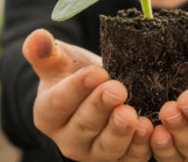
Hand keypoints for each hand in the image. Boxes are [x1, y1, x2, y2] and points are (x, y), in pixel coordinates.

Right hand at [23, 29, 152, 161]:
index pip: (59, 103)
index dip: (77, 88)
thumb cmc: (76, 74)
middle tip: (117, 89)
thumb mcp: (60, 60)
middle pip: (83, 127)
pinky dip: (140, 146)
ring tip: (132, 115)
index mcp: (48, 114)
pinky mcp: (119, 159)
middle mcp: (68, 139)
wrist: (99, 92)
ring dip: (120, 132)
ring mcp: (94, 152)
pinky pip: (129, 158)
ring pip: (106, 148)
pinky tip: (149, 129)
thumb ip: (46, 51)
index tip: (97, 72)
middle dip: (101, 108)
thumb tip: (38, 37)